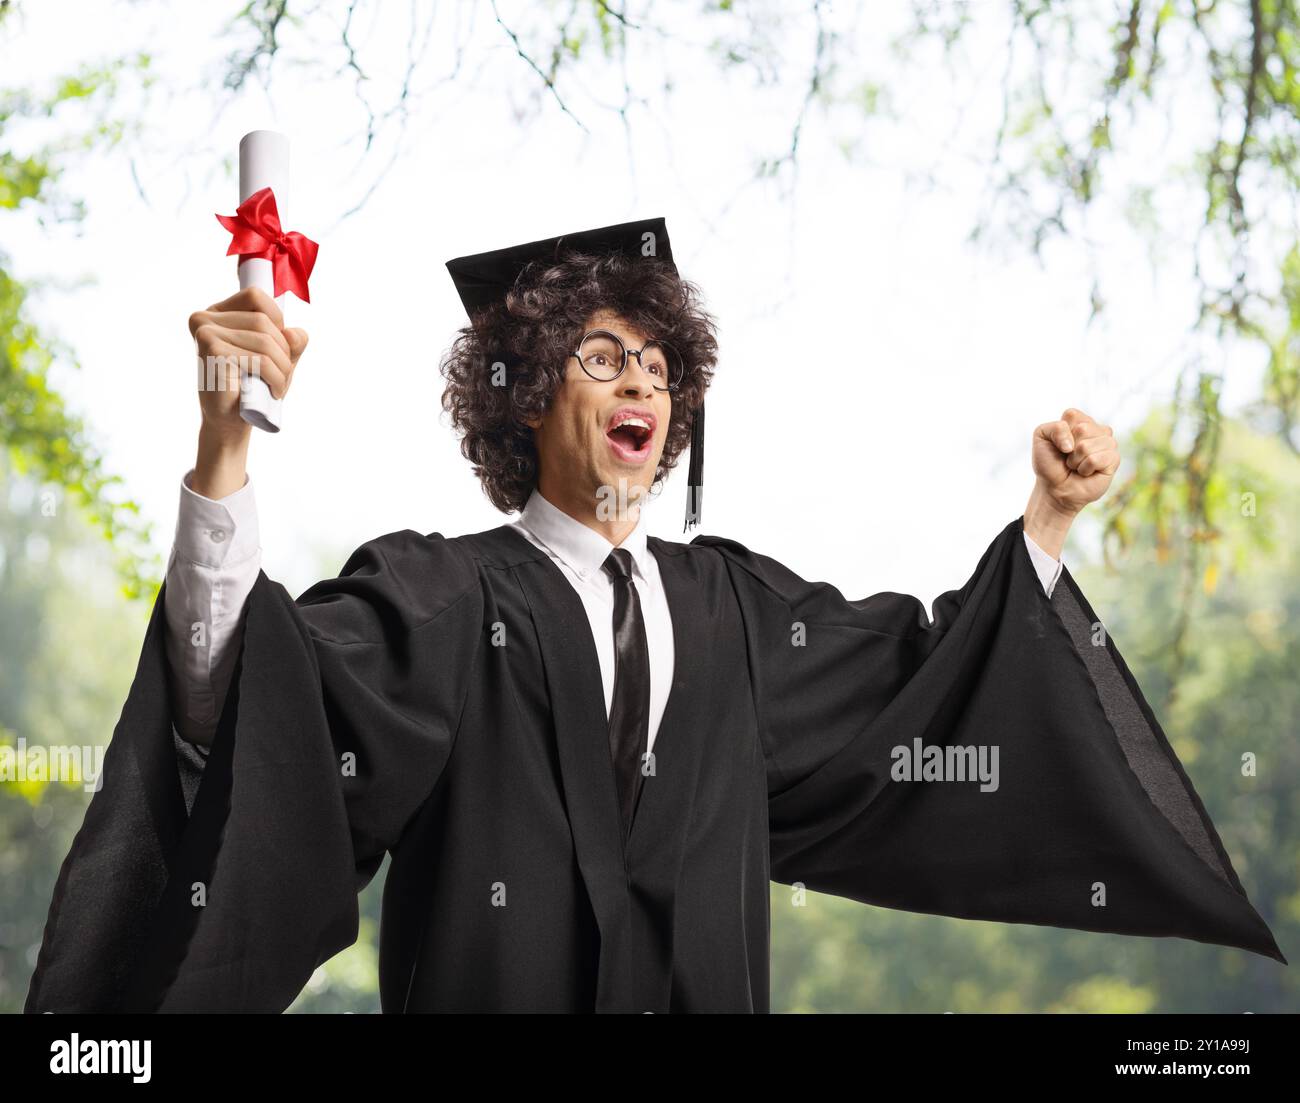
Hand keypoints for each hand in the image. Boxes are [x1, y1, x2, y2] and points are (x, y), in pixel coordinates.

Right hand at [189, 286, 308, 440]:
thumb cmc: (252, 386)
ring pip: (265, 341)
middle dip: (284, 351)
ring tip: (278, 385)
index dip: (277, 320)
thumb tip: (295, 333)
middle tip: (282, 374)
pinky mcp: (212, 352)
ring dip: (283, 368)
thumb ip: (291, 341)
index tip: (278, 347)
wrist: (229, 422)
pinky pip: (261, 360)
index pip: (255, 296)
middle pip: (264, 321)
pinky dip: (277, 379)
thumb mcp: (277, 357)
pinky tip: (274, 391)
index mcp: (216, 313)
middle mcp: (204, 318)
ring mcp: (205, 333)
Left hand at [1031, 407, 1120, 515]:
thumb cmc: (1049, 463)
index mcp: (1080, 421)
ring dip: (1075, 460)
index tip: (1059, 444)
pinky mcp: (1114, 459)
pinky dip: (1084, 468)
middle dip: (1068, 448)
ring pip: (1087, 446)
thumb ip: (1053, 428)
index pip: (1072, 414)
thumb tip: (1073, 443)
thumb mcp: (1041, 438)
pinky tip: (1086, 472)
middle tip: (1068, 457)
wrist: (1055, 488)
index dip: (1060, 432)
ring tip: (1076, 466)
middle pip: (1082, 429)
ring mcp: (1108, 443)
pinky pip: (1096, 459)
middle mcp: (1097, 429)